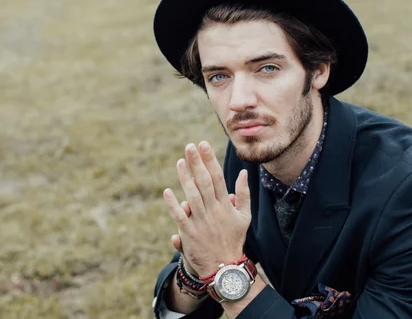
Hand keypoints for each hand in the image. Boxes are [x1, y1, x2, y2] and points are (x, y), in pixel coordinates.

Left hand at [164, 141, 251, 276]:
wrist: (225, 267)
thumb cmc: (234, 238)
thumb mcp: (244, 216)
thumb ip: (244, 194)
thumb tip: (243, 172)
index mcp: (226, 205)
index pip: (218, 177)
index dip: (210, 160)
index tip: (204, 144)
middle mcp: (214, 211)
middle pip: (204, 183)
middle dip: (197, 163)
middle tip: (190, 146)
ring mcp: (202, 222)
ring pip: (192, 196)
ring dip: (185, 179)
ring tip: (179, 162)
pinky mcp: (190, 234)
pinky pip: (180, 217)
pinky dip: (173, 205)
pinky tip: (167, 191)